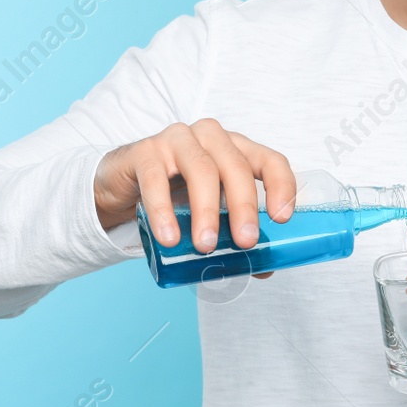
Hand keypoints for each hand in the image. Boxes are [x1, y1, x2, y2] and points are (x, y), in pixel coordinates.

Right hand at [93, 119, 294, 276]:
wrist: (124, 189)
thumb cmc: (175, 197)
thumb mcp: (211, 214)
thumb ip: (234, 235)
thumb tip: (263, 269)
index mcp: (235, 149)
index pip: (269, 160)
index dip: (281, 186)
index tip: (282, 219)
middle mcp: (210, 137)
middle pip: (236, 167)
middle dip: (244, 206)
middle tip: (246, 241)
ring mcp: (177, 140)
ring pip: (201, 170)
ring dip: (207, 211)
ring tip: (206, 246)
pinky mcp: (144, 152)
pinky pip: (156, 179)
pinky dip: (164, 211)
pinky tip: (170, 238)